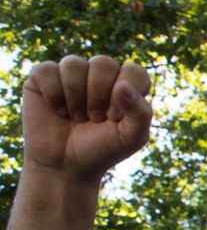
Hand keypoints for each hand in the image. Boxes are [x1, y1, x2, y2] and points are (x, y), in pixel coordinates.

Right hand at [21, 55, 152, 185]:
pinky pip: (47, 69)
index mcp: (126, 84)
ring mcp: (71, 74)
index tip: (115, 118)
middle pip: (103, 63)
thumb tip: (122, 85)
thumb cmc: (103, 149)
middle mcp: (99, 74)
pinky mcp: (43, 77)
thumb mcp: (132, 137)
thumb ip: (140, 113)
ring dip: (75, 97)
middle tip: (94, 118)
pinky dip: (53, 94)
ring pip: (73, 63)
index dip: (125, 96)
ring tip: (76, 116)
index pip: (133, 71)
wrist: (65, 166)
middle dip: (98, 96)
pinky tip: (57, 110)